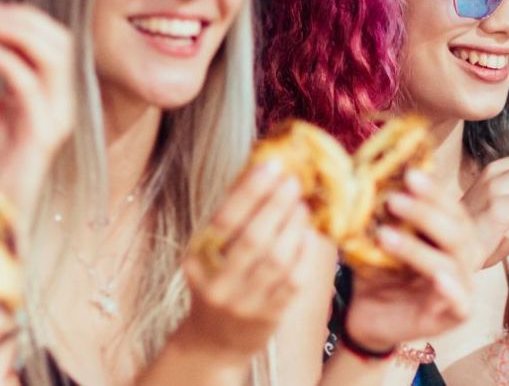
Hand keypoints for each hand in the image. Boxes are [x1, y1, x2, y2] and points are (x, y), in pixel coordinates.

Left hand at [0, 3, 73, 220]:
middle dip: (21, 17)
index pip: (45, 40)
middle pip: (58, 40)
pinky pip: (33, 86)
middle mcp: (58, 102)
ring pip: (56, 56)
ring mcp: (56, 117)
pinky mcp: (44, 134)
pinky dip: (9, 61)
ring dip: (20, 32)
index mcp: (44, 94)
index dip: (15, 16)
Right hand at [173, 159, 319, 359]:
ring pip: (276, 260)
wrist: (214, 341)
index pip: (224, 220)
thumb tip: (259, 171)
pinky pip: (292, 281)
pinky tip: (309, 235)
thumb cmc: (217, 282)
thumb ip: (232, 216)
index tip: (272, 166)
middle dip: (277, 205)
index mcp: (199, 260)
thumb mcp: (210, 252)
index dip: (250, 191)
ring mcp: (244, 303)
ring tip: (302, 206)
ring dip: (294, 227)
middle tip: (294, 182)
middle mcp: (218, 283)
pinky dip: (304, 254)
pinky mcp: (269, 317)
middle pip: (253, 239)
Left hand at [342, 169, 479, 351]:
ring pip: (451, 264)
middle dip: (425, 213)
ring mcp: (463, 288)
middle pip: (455, 231)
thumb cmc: (379, 273)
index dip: (433, 191)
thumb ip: (380, 212)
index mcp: (450, 236)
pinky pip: (460, 302)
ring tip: (385, 235)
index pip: (450, 208)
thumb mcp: (378, 238)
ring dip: (418, 249)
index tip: (408, 173)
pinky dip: (450, 289)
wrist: (367, 317)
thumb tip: (363, 174)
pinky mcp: (455, 317)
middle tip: (394, 200)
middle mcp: (463, 259)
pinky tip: (436, 278)